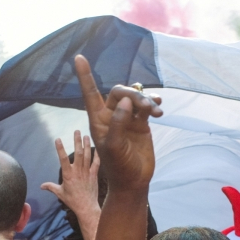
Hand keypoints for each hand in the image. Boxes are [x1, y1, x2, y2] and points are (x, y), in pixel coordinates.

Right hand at [41, 130, 100, 216]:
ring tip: (86, 135)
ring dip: (87, 145)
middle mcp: (78, 172)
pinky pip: (96, 163)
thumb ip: (51, 187)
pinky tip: (97, 148)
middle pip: (78, 153)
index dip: (60, 149)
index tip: (58, 139)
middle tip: (77, 131)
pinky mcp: (94, 175)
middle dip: (77, 141)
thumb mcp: (60, 193)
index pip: (63, 159)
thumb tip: (41, 186)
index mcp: (68, 175)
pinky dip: (97, 155)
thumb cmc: (72, 201)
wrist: (86, 207)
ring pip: (88, 156)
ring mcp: (87, 172)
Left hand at [74, 54, 161, 192]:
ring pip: (134, 98)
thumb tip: (126, 100)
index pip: (90, 94)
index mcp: (99, 121)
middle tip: (147, 106)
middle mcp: (111, 116)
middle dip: (133, 95)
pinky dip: (154, 104)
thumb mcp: (115, 147)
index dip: (85, 76)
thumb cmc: (119, 167)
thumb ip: (118, 124)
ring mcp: (127, 119)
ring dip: (146, 100)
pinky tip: (160, 108)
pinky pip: (147, 106)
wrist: (134, 181)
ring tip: (157, 111)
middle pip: (119, 92)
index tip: (78, 58)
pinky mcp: (141, 124)